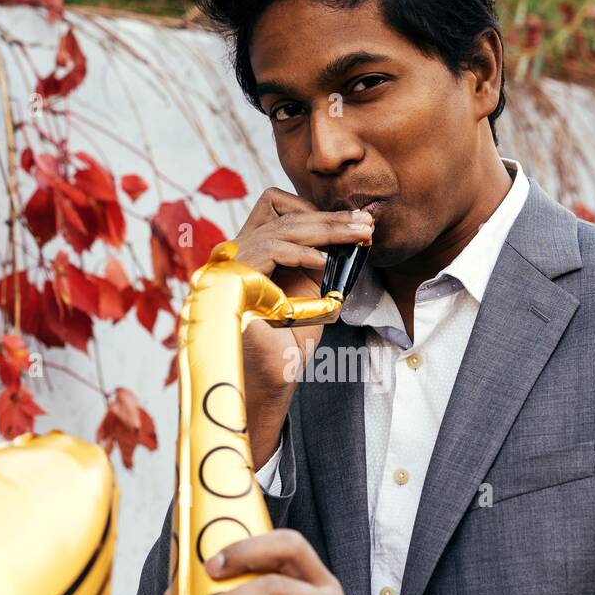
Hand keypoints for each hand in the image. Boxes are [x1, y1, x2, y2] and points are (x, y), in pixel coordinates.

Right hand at [232, 189, 374, 467]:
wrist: (265, 385)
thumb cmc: (285, 347)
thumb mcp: (306, 297)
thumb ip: (313, 267)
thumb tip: (340, 239)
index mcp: (250, 253)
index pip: (273, 209)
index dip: (311, 210)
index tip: (352, 220)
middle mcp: (234, 255)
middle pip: (282, 216)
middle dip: (331, 219)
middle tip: (366, 223)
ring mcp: (228, 267)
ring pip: (278, 229)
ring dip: (325, 230)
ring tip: (358, 236)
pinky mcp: (229, 283)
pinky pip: (267, 251)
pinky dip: (299, 252)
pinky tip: (324, 262)